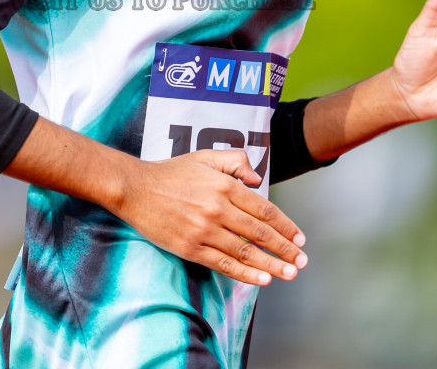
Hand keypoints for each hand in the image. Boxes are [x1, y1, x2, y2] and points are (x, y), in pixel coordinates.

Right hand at [112, 149, 308, 286]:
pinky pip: (223, 263)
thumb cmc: (171, 173)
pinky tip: (262, 279)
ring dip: (271, 265)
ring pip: (245, 251)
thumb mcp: (205, 156)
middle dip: (285, 249)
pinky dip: (245, 273)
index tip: (299, 239)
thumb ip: (236, 161)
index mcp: (225, 185)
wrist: (135, 188)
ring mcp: (204, 230)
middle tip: (301, 261)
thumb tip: (257, 179)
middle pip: (260, 233)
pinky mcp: (190, 247)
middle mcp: (218, 208)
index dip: (285, 226)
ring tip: (289, 273)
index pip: (264, 210)